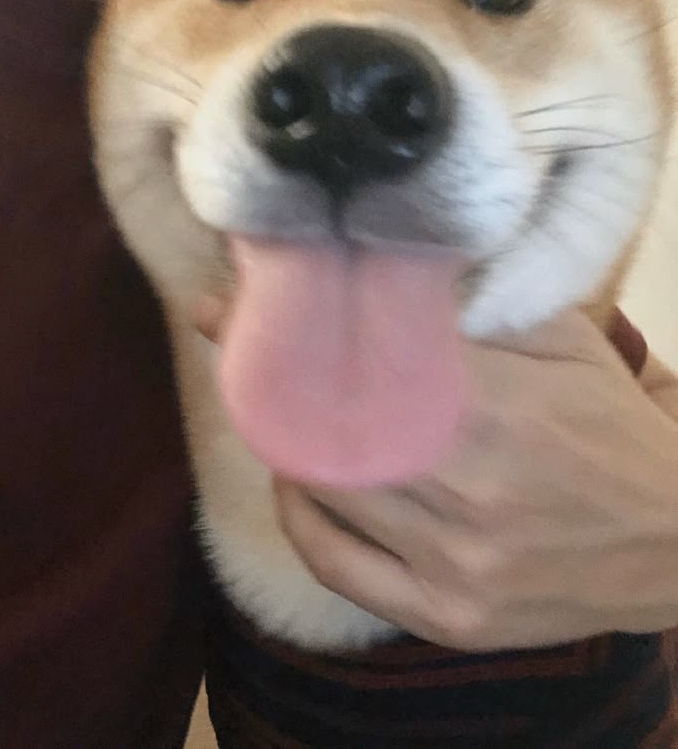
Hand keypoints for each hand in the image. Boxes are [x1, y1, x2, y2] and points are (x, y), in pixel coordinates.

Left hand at [273, 312, 677, 650]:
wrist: (677, 540)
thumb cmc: (613, 426)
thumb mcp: (565, 341)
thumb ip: (480, 303)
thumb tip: (387, 272)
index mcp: (499, 408)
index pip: (366, 361)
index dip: (303, 336)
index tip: (255, 313)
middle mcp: (470, 491)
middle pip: (329, 430)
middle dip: (284, 391)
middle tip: (268, 364)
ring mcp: (456, 566)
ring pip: (325, 494)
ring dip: (289, 447)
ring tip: (285, 416)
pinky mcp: (449, 619)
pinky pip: (338, 568)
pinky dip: (302, 523)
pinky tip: (297, 489)